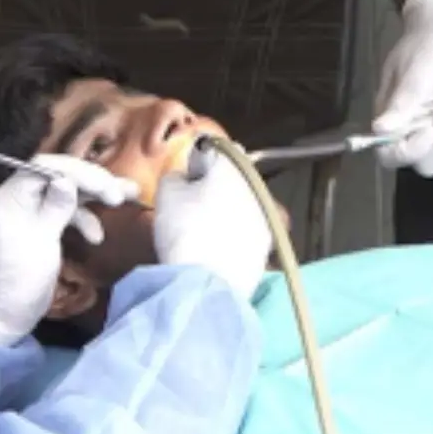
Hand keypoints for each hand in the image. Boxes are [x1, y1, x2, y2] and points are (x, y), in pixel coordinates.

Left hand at [0, 155, 138, 345]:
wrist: (7, 316)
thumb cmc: (19, 281)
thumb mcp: (40, 243)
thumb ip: (55, 208)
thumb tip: (67, 180)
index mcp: (9, 197)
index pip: (45, 167)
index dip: (77, 171)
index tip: (104, 185)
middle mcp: (19, 196)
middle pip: (60, 175)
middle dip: (92, 182)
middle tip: (120, 193)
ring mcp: (32, 208)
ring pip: (68, 190)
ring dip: (95, 195)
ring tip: (126, 197)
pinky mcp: (42, 222)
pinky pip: (67, 209)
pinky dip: (85, 217)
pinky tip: (97, 236)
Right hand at [154, 153, 272, 300]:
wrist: (204, 284)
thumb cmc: (184, 229)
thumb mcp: (167, 192)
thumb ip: (177, 176)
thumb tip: (185, 178)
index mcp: (234, 168)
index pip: (221, 149)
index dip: (203, 159)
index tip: (190, 175)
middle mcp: (256, 189)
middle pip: (235, 179)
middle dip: (217, 186)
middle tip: (194, 204)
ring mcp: (265, 221)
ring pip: (244, 207)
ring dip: (228, 211)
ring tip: (204, 231)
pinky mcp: (265, 250)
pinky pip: (247, 234)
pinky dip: (235, 237)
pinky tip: (215, 251)